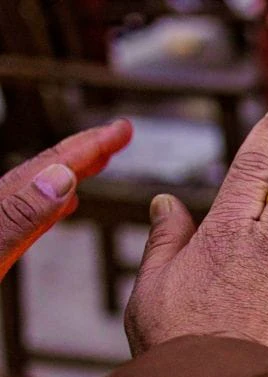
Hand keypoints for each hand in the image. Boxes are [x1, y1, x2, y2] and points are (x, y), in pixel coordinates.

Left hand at [0, 120, 132, 277]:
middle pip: (48, 170)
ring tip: (101, 159)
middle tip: (119, 134)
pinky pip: (33, 212)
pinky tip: (67, 202)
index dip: (89, 146)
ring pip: (43, 188)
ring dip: (76, 171)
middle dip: (87, 150)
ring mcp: (0, 222)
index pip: (51, 168)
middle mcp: (1, 207)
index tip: (122, 130)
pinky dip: (57, 201)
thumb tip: (63, 177)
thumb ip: (18, 216)